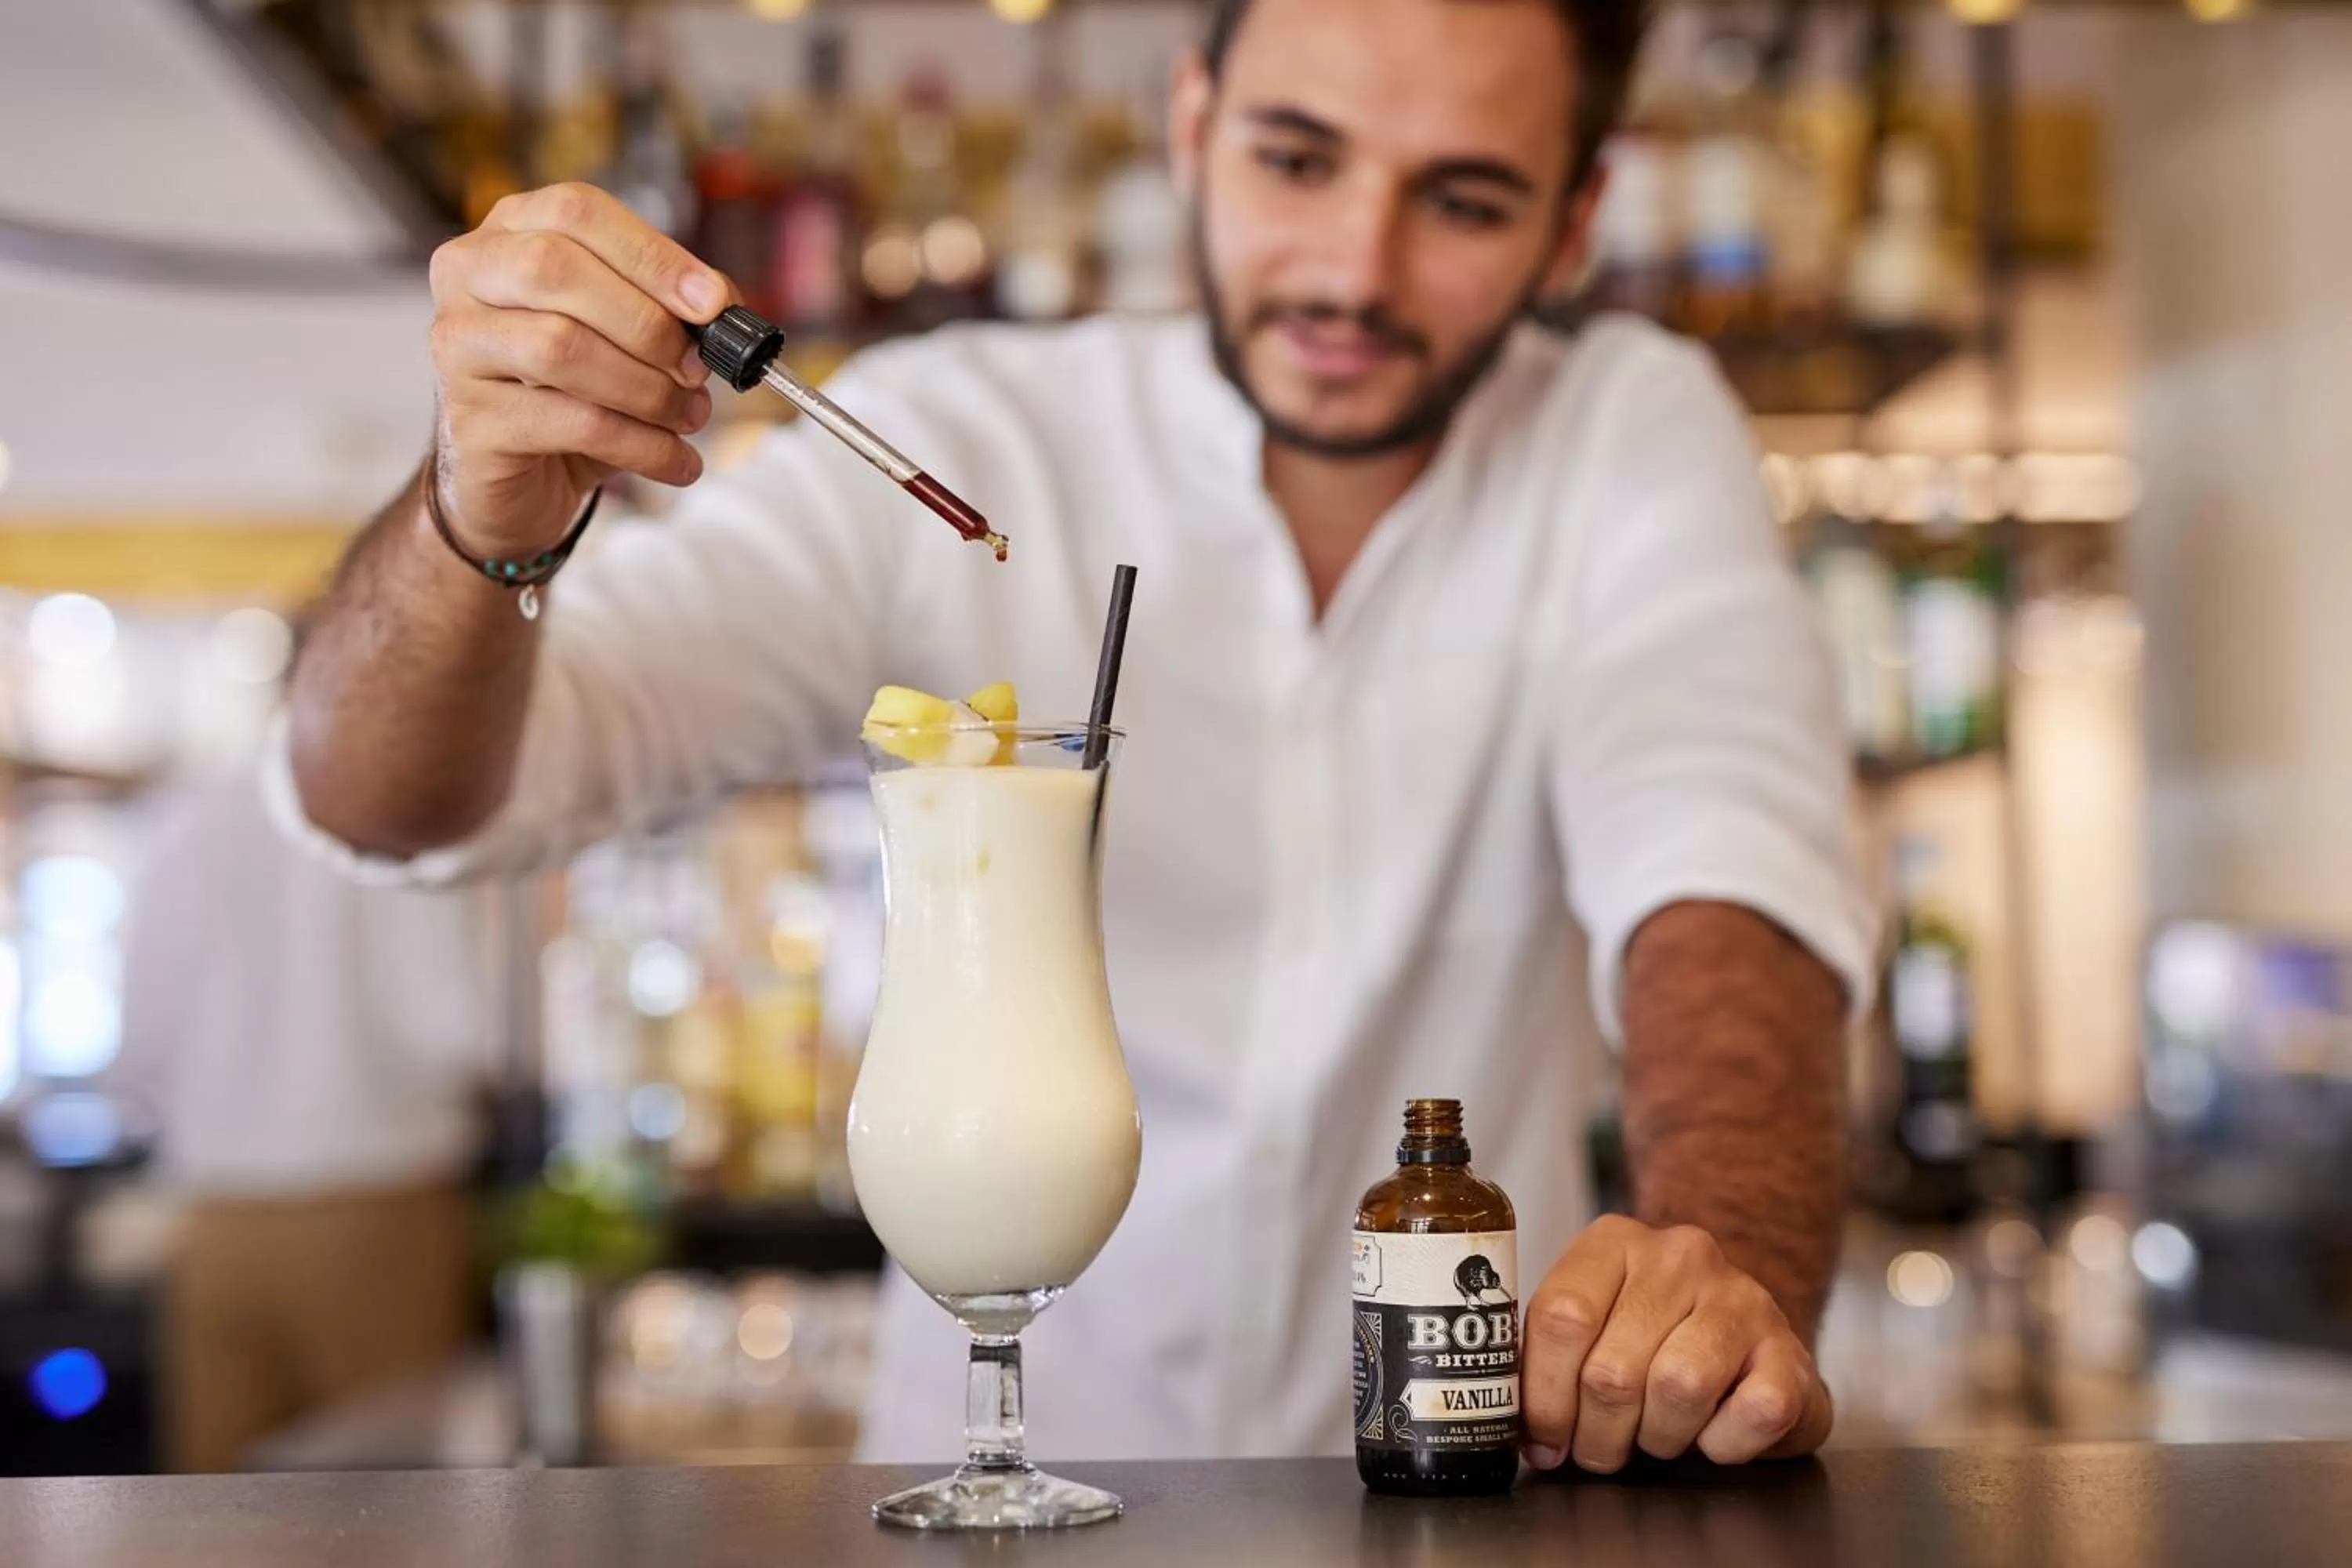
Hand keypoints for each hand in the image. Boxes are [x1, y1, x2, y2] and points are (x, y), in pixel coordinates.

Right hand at [426, 182, 728, 557]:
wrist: (525, 480)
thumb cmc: (576, 392)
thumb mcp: (625, 334)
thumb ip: (668, 304)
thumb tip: (721, 305)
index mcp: (509, 233)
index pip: (576, 210)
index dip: (652, 255)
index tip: (713, 302)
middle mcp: (468, 278)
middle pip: (555, 269)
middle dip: (647, 323)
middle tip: (697, 368)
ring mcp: (458, 347)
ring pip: (560, 347)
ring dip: (648, 389)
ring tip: (689, 416)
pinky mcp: (471, 421)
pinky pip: (571, 423)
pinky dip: (641, 445)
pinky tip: (676, 460)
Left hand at [1521, 1215, 1831, 1472]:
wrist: (1749, 1340)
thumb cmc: (1654, 1343)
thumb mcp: (1592, 1330)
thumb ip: (1547, 1359)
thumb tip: (1522, 1433)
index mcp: (1614, 1243)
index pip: (1561, 1317)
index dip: (1544, 1396)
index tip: (1543, 1441)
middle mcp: (1681, 1256)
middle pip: (1612, 1368)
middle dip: (1597, 1433)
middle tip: (1599, 1449)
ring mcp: (1743, 1298)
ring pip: (1679, 1388)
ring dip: (1660, 1437)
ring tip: (1658, 1434)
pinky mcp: (1790, 1350)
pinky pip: (1750, 1414)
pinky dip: (1724, 1444)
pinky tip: (1714, 1432)